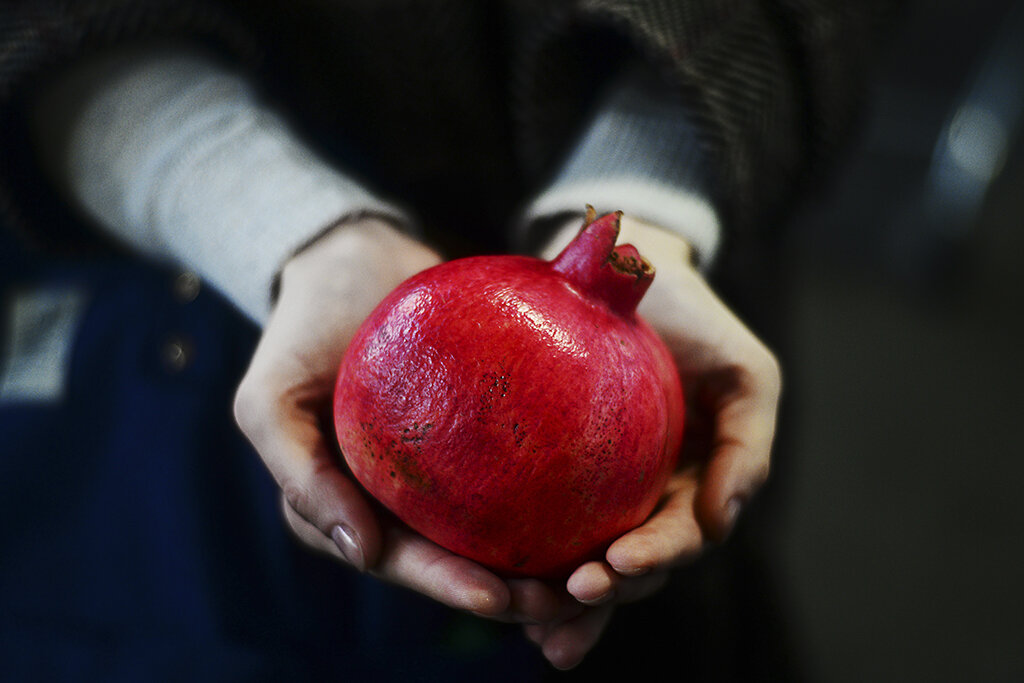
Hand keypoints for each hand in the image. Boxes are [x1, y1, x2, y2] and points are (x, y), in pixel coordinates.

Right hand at [233, 216, 579, 623]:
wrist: (354, 261)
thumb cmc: (302, 330)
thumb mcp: (269, 400)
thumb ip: (299, 475)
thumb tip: (363, 552)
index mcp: (345, 510)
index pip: (400, 560)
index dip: (447, 585)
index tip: (500, 598)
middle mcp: (394, 502)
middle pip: (456, 558)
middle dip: (509, 590)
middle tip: (564, 599)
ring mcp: (437, 473)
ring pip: (493, 528)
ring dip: (540, 558)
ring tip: (593, 571)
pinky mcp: (474, 439)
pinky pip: (515, 471)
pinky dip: (553, 495)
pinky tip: (599, 507)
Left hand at [529, 215, 781, 668]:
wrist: (631, 267)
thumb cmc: (696, 319)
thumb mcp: (746, 374)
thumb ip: (748, 445)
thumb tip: (724, 521)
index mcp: (699, 485)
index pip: (682, 537)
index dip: (655, 557)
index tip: (616, 562)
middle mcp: (655, 498)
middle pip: (634, 564)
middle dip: (608, 592)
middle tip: (571, 595)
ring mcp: (610, 491)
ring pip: (592, 559)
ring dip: (570, 602)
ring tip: (536, 624)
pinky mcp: (565, 476)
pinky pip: (549, 523)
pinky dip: (535, 566)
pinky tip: (503, 593)